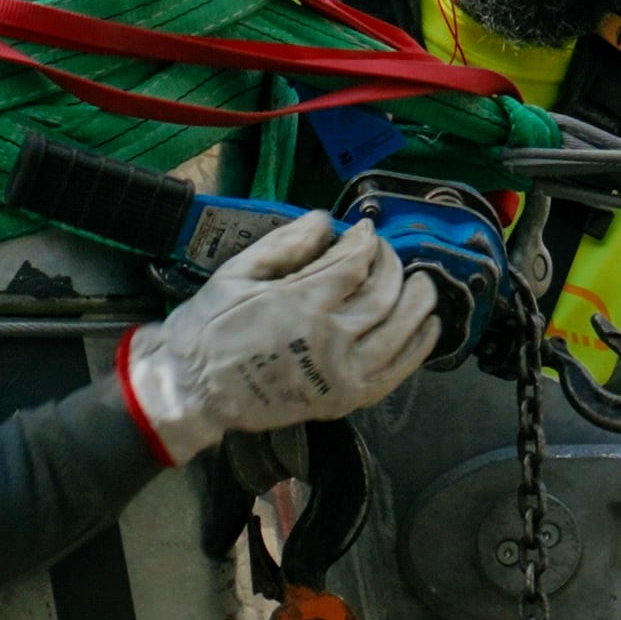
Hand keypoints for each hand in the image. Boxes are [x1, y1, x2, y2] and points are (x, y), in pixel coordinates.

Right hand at [121, 212, 440, 463]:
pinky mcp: (345, 399)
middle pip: (383, 294)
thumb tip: (324, 220)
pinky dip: (418, 348)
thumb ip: (284, 246)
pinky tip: (429, 327)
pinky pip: (396, 372)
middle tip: (387, 251)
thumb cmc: (208, 329)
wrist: (192, 390)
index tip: (366, 230)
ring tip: (422, 283)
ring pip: (400, 332)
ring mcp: (342, 374)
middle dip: (391, 266)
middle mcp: (331, 340)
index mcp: (302, 304)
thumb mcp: (236, 274)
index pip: (355, 264)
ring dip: (418, 303)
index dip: (366, 242)